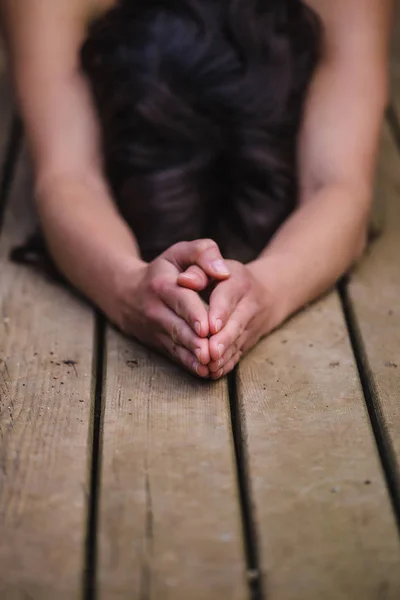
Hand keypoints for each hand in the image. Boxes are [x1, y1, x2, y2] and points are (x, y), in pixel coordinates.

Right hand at [114, 240, 230, 377]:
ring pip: (176, 344)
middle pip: (177, 326)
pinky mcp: (158, 343)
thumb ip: (204, 253)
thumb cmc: (163, 270)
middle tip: (210, 352)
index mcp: (163, 285)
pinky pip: (174, 355)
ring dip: (192, 356)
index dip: (194, 313)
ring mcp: (156, 329)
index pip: (181, 299)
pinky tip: (203, 372)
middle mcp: (156, 309)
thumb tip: (223, 271)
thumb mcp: (180, 253)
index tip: (207, 327)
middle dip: (194, 341)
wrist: (126, 294)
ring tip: (209, 365)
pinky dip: (188, 364)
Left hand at [178, 260, 272, 378]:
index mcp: (237, 282)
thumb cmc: (226, 277)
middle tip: (210, 352)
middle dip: (223, 339)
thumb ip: (198, 269)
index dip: (219, 312)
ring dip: (223, 356)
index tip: (210, 327)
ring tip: (209, 366)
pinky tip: (213, 372)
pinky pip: (239, 354)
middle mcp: (249, 304)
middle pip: (236, 324)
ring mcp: (251, 325)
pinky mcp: (249, 341)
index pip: (227, 297)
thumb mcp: (214, 267)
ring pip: (237, 342)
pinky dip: (227, 364)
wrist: (267, 292)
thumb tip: (183, 280)